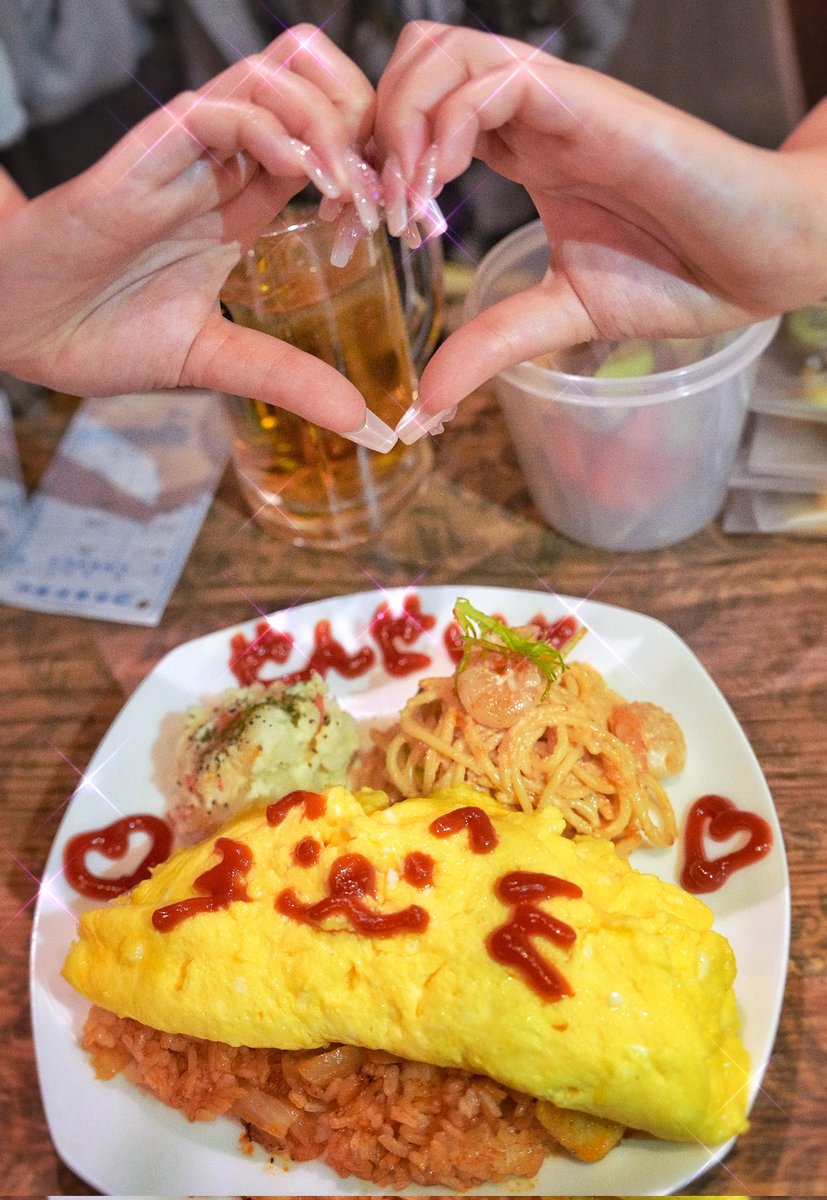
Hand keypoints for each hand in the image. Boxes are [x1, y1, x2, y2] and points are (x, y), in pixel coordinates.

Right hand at [0, 26, 389, 444]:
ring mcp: (186, 155)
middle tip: (392, 190)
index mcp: (241, 206)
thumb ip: (287, 379)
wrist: (20, 330)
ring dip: (328, 123)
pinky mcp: (147, 154)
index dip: (376, 167)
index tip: (406, 221)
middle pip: (314, 89)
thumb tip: (364, 423)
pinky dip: (273, 131)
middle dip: (368, 125)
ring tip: (353, 186)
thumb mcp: (217, 360)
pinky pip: (219, 109)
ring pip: (274, 79)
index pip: (328, 146)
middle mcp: (221, 168)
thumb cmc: (101, 335)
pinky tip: (305, 176)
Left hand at [374, 21, 826, 430]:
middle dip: (367, 131)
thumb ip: (487, 346)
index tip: (358, 233)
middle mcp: (523, 115)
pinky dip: (441, 126)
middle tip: (368, 213)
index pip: (415, 118)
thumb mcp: (557, 317)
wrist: (758, 260)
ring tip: (404, 205)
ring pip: (434, 51)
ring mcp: (550, 101)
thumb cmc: (676, 278)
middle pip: (408, 63)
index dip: (372, 162)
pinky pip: (486, 76)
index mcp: (517, 152)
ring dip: (398, 123)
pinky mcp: (581, 99)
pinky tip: (439, 193)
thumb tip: (422, 409)